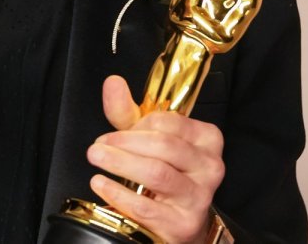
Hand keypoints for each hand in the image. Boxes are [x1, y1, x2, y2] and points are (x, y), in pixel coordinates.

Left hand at [86, 75, 224, 243]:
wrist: (178, 220)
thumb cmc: (165, 171)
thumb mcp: (146, 139)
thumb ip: (127, 112)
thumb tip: (113, 83)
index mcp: (207, 139)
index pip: (168, 122)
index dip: (135, 125)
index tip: (113, 134)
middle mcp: (210, 166)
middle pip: (163, 145)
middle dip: (123, 143)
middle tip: (97, 146)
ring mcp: (200, 197)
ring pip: (157, 173)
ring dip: (120, 164)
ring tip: (97, 158)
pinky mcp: (184, 224)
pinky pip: (146, 206)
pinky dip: (118, 193)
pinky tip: (101, 184)